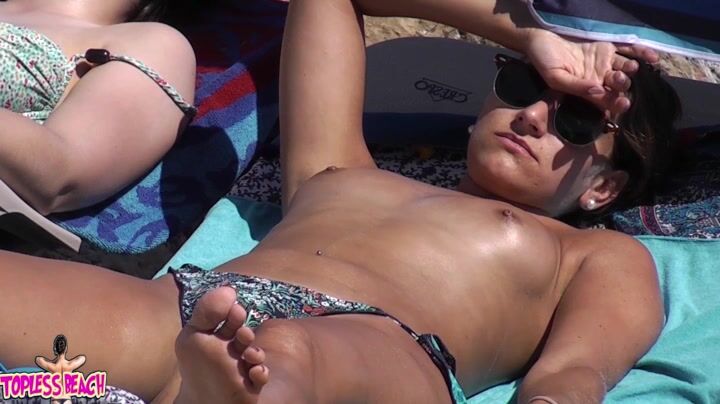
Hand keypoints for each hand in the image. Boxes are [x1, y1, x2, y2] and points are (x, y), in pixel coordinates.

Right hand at [523, 29, 658, 115]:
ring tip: (630, 68)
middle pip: (618, 87)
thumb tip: (597, 92)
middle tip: (618, 80)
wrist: (541, 41)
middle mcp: (599, 80)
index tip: (624, 104)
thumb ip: (577, 87)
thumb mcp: (556, 78)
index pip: (605, 101)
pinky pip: (628, 50)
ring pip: (625, 70)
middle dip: (622, 86)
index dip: (616, 104)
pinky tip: (652, 58)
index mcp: (587, 91)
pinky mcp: (608, 48)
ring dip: (630, 71)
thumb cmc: (544, 63)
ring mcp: (605, 63)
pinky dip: (641, 53)